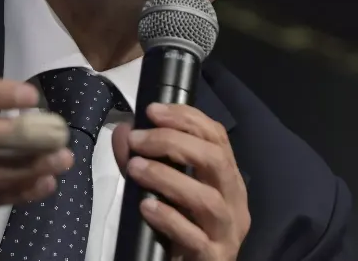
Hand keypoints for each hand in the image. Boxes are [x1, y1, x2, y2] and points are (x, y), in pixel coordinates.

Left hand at [113, 104, 249, 260]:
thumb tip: (124, 131)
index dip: (186, 118)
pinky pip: (195, 237)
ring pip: (207, 198)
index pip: (216, 137)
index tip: (152, 110)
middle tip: (138, 140)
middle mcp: (234, 201)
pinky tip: (146, 207)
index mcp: (227, 179)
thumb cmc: (180, 229)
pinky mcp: (214, 257)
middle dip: (173, 142)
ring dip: (167, 177)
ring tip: (135, 169)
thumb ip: (142, 160)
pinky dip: (169, 218)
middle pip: (216, 160)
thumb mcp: (161, 190)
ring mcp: (227, 232)